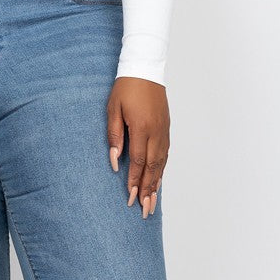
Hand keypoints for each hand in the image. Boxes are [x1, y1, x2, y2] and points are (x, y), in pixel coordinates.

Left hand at [106, 77, 169, 217]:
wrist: (145, 69)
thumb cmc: (126, 88)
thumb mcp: (113, 109)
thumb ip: (114, 135)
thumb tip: (114, 160)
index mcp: (142, 128)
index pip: (138, 161)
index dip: (134, 181)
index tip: (130, 198)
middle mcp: (156, 132)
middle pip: (153, 167)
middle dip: (148, 190)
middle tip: (144, 210)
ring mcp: (164, 131)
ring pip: (162, 163)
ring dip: (156, 184)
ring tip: (152, 202)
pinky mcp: (167, 128)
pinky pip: (166, 155)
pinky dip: (162, 170)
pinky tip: (158, 180)